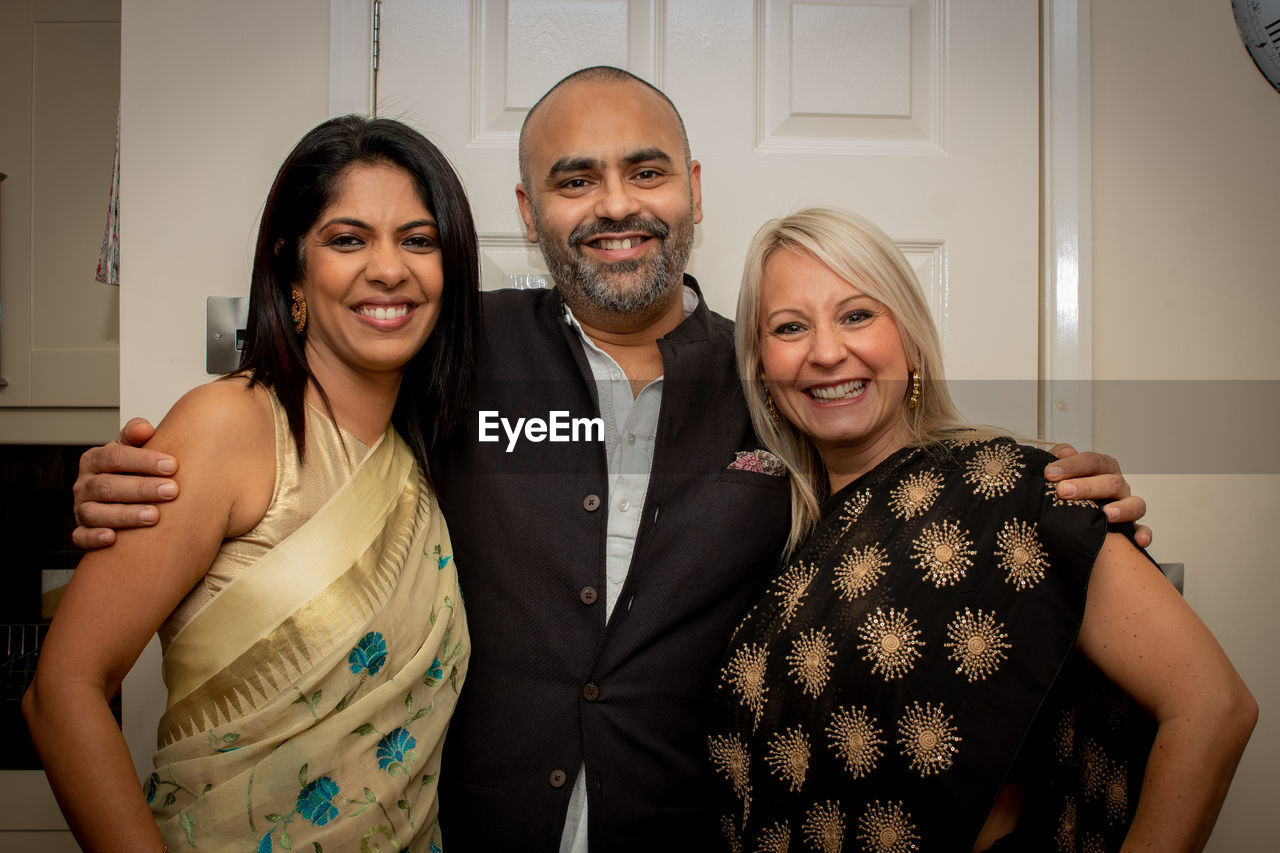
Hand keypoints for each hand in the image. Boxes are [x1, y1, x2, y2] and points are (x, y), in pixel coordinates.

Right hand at [72, 418, 177, 548]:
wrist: (122, 495)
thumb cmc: (131, 470)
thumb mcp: (133, 449)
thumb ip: (136, 435)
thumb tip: (145, 428)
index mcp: (94, 460)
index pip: (115, 458)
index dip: (143, 461)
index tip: (172, 465)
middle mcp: (84, 484)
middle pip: (107, 486)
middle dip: (141, 489)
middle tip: (171, 491)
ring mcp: (81, 509)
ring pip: (95, 513)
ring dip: (125, 515)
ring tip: (154, 516)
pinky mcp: (82, 531)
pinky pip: (81, 537)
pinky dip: (94, 538)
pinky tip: (113, 538)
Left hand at [1044, 443, 1150, 546]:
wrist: (1068, 516)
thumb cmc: (1065, 489)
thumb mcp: (1057, 472)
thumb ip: (1058, 457)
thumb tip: (1067, 452)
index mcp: (1102, 469)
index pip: (1092, 461)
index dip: (1072, 465)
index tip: (1049, 472)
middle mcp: (1117, 485)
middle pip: (1111, 482)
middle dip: (1086, 486)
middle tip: (1063, 491)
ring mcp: (1126, 505)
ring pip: (1134, 503)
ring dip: (1122, 508)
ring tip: (1107, 514)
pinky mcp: (1131, 526)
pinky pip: (1143, 529)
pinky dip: (1144, 533)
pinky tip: (1139, 540)